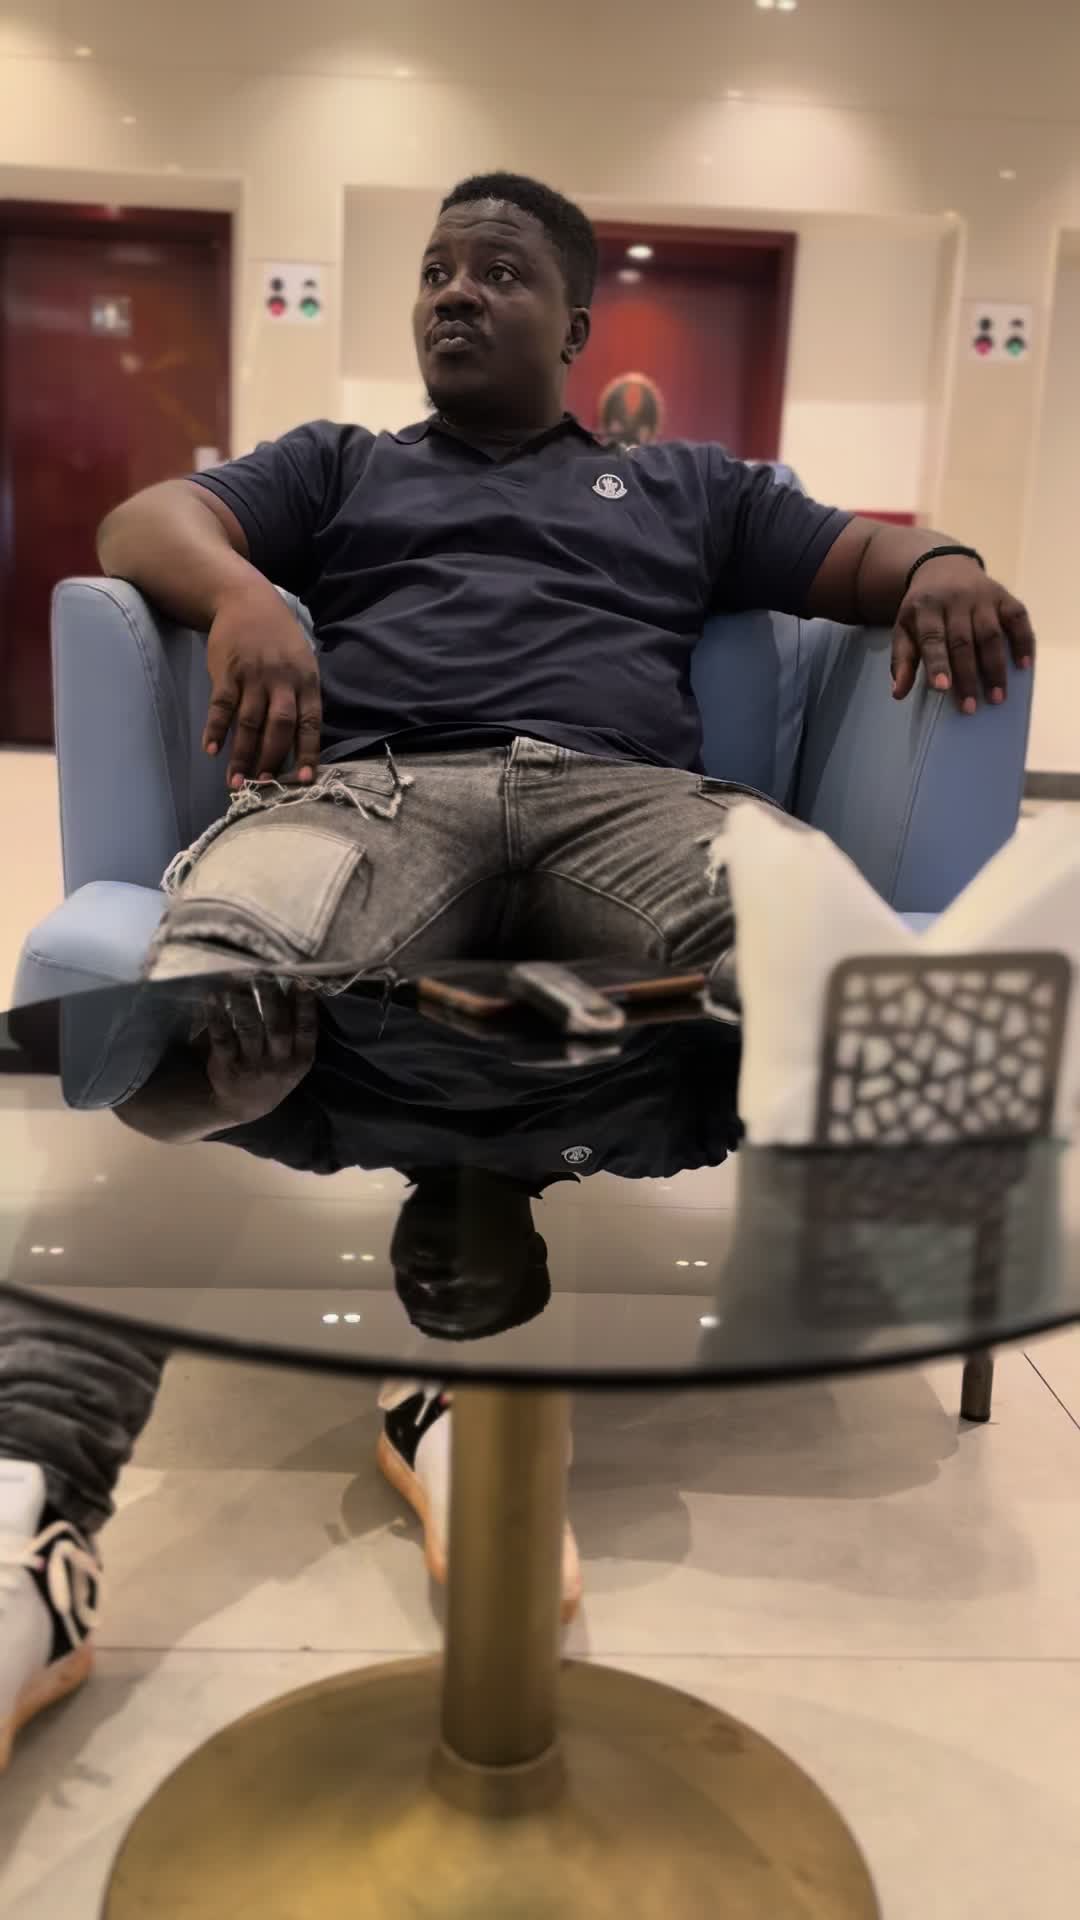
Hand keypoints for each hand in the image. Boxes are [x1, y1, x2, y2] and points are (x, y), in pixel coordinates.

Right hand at [203, 581, 321, 787]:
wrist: (245, 599)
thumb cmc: (278, 638)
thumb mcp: (302, 661)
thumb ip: (302, 697)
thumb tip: (301, 743)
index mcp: (306, 681)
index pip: (310, 723)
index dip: (308, 753)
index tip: (305, 779)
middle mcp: (282, 680)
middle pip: (279, 727)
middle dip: (272, 760)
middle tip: (264, 786)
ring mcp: (253, 676)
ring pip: (250, 722)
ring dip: (242, 754)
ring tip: (236, 781)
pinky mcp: (227, 672)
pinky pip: (221, 705)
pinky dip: (216, 729)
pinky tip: (211, 750)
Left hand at [203, 983, 317, 1125]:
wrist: (243, 1104)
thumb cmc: (273, 1070)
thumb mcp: (295, 1058)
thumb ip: (297, 1026)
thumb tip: (297, 983)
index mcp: (300, 1060)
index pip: (306, 1030)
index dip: (305, 1006)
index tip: (301, 981)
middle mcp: (278, 1064)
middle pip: (277, 1027)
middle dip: (272, 998)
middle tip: (265, 972)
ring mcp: (252, 1066)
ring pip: (249, 1029)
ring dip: (244, 1002)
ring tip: (240, 979)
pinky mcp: (227, 1066)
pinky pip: (222, 1037)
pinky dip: (217, 1016)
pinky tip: (213, 997)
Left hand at [891, 557, 1034, 712]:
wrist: (943, 566)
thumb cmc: (923, 608)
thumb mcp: (904, 628)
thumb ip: (902, 660)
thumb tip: (898, 694)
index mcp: (926, 608)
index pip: (932, 639)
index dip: (938, 664)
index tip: (943, 689)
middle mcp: (955, 600)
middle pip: (963, 641)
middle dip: (968, 676)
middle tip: (971, 707)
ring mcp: (982, 597)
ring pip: (991, 633)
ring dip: (996, 667)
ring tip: (998, 697)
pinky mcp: (1004, 596)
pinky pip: (1018, 618)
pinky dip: (1023, 641)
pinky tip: (1024, 665)